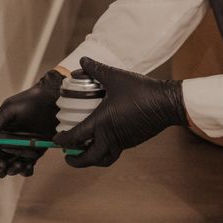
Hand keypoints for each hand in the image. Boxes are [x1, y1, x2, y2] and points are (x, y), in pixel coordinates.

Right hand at [0, 69, 64, 176]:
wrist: (52, 103)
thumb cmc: (30, 102)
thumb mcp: (10, 109)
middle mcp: (5, 143)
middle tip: (1, 166)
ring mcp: (18, 150)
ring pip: (9, 167)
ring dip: (11, 170)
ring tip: (17, 166)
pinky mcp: (32, 155)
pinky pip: (25, 167)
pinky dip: (25, 171)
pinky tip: (27, 167)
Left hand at [52, 57, 186, 167]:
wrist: (166, 103)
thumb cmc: (140, 90)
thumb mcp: (115, 77)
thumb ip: (96, 69)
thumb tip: (82, 61)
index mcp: (102, 122)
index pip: (76, 137)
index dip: (63, 140)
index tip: (55, 140)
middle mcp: (110, 136)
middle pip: (89, 158)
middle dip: (76, 161)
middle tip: (68, 156)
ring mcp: (123, 142)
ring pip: (103, 158)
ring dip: (91, 159)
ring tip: (85, 152)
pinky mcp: (132, 142)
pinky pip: (115, 151)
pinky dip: (105, 150)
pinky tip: (104, 138)